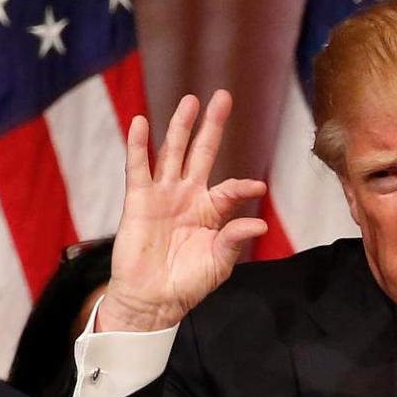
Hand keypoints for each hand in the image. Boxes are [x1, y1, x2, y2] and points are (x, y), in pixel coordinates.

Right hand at [97, 90, 267, 331]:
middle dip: (211, 126)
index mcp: (210, 211)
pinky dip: (138, 146)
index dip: (242, 186)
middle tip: (223, 96)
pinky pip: (138, 169)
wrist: (153, 300)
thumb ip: (234, 238)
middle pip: (201, 153)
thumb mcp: (219, 262)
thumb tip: (259, 223)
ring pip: (172, 153)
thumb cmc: (188, 283)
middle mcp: (188, 197)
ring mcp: (163, 196)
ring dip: (180, 127)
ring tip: (190, 101)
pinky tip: (141, 123)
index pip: (230, 188)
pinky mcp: (139, 201)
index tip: (258, 188)